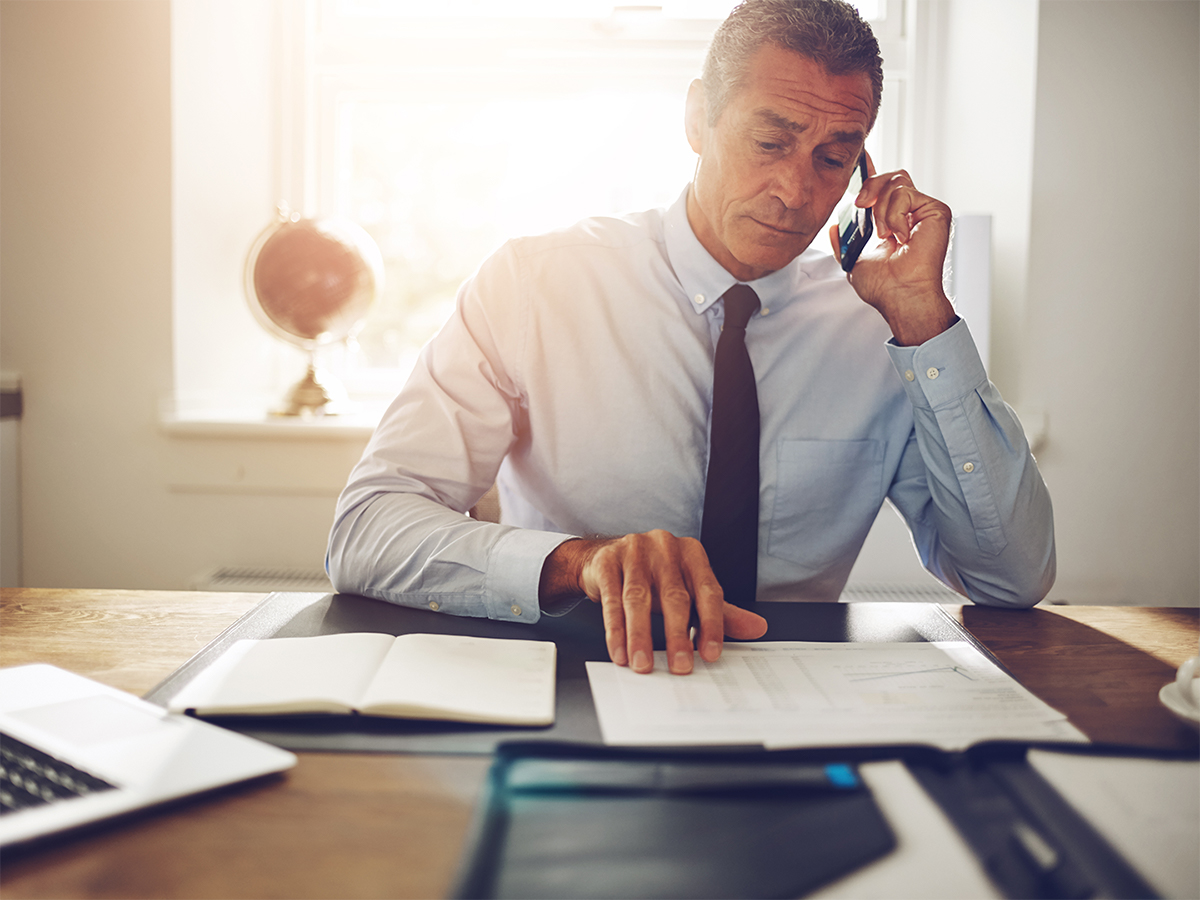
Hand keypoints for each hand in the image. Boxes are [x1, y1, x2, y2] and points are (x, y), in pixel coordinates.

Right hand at [539, 531, 767, 673]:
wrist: (604, 558)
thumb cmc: (654, 577)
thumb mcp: (688, 590)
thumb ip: (720, 611)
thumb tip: (757, 628)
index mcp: (692, 553)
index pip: (708, 591)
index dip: (712, 624)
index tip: (711, 654)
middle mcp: (665, 546)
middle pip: (674, 596)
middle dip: (677, 635)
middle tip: (680, 666)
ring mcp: (634, 551)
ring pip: (639, 599)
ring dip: (641, 637)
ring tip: (643, 665)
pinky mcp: (607, 561)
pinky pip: (612, 600)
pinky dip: (615, 630)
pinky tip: (620, 651)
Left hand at [829, 156, 956, 345]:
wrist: (899, 295)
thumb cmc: (882, 285)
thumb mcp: (853, 259)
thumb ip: (844, 240)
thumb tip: (835, 226)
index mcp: (892, 220)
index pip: (883, 187)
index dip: (870, 173)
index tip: (856, 163)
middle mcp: (910, 212)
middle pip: (891, 176)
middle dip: (871, 184)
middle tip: (861, 205)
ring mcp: (924, 210)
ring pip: (897, 183)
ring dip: (882, 210)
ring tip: (885, 236)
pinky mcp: (936, 211)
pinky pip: (906, 194)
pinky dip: (895, 215)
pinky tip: (900, 237)